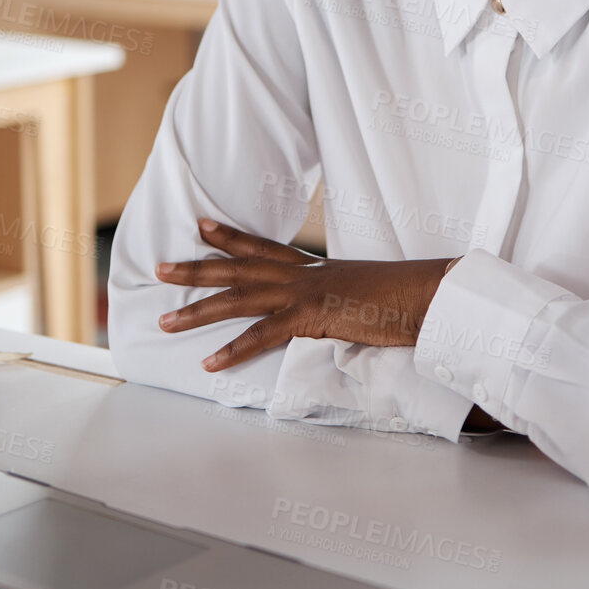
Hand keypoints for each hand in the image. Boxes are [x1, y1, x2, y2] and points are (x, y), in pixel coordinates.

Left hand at [155, 218, 454, 371]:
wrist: (429, 293)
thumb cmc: (406, 296)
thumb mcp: (366, 293)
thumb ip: (344, 298)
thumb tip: (338, 309)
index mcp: (317, 268)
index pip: (264, 248)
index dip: (231, 237)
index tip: (202, 226)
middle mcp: (304, 275)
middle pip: (238, 269)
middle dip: (196, 269)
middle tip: (159, 269)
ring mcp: (306, 293)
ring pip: (239, 299)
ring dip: (198, 311)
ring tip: (165, 322)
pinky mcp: (313, 317)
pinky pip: (264, 334)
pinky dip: (235, 350)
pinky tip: (209, 362)